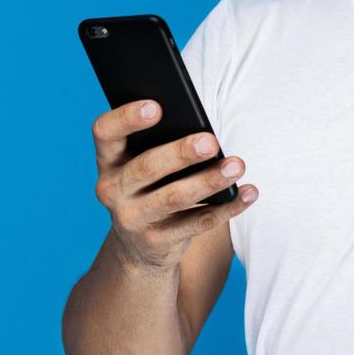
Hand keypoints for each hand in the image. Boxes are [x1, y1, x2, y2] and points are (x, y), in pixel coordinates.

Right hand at [89, 100, 257, 270]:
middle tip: (211, 142)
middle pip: (146, 166)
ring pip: (174, 197)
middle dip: (181, 153)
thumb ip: (161, 143)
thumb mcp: (144, 164)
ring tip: (237, 165)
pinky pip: (198, 223)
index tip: (157, 106)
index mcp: (109, 160)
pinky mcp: (156, 242)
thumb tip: (204, 131)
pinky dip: (227, 207)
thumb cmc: (150, 187)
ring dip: (209, 180)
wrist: (138, 248)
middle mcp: (113, 189)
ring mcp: (132, 219)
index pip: (105, 132)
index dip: (127, 118)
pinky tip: (248, 193)